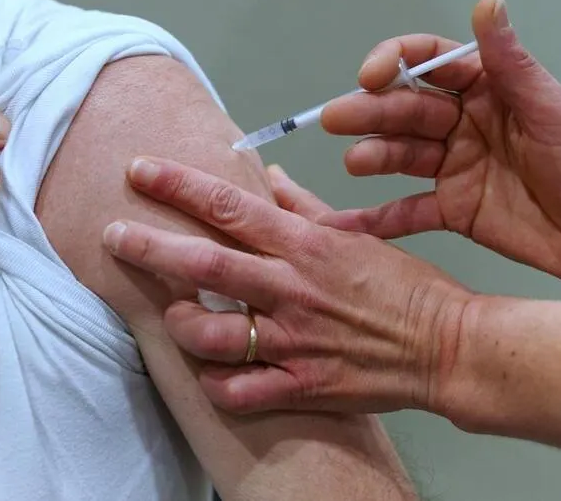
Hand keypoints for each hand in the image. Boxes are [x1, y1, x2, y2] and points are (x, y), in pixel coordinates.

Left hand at [102, 157, 470, 413]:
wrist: (447, 346)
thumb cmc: (404, 287)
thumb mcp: (354, 235)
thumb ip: (304, 207)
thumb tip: (269, 178)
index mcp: (304, 245)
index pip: (228, 205)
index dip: (177, 185)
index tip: (138, 170)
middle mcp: (292, 289)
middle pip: (203, 265)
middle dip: (149, 247)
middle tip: (113, 235)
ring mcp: (295, 339)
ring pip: (211, 333)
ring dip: (179, 322)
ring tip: (169, 314)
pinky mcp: (302, 384)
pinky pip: (239, 389)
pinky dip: (214, 382)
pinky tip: (208, 370)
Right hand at [320, 0, 560, 287]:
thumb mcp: (554, 110)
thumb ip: (511, 63)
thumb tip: (488, 2)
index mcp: (490, 91)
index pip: (431, 64)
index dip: (396, 63)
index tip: (371, 75)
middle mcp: (466, 125)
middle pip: (406, 110)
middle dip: (370, 112)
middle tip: (336, 117)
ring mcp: (457, 168)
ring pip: (402, 155)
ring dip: (373, 156)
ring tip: (354, 162)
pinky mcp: (455, 210)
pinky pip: (408, 211)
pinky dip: (377, 217)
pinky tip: (346, 222)